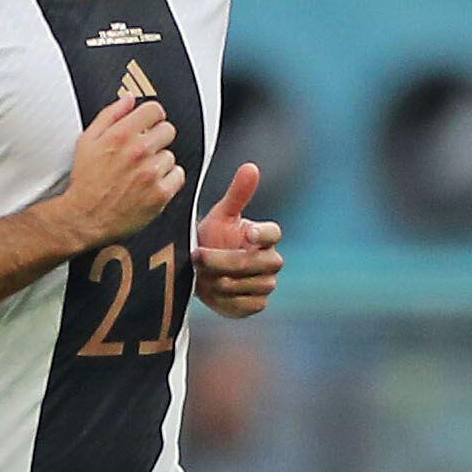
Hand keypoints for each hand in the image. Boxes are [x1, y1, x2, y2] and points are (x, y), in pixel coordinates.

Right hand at [50, 95, 186, 249]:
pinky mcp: (160, 194)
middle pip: (168, 130)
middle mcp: (139, 152)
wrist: (86, 217)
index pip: (155, 110)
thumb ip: (110, 115)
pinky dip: (168, 179)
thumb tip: (129, 100)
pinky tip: (151, 184)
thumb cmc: (86, 181)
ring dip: (160, 162)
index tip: (150, 124)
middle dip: (157, 138)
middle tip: (145, 150)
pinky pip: (178, 176)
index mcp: (121, 135)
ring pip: (171, 155)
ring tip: (142, 172)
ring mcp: (151, 173)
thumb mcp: (88, 141)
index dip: (152, 117)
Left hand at [192, 161, 283, 318]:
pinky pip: (242, 304)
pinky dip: (223, 298)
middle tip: (197, 256)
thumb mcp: (222, 215)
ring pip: (245, 285)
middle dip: (223, 261)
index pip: (273, 233)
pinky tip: (209, 290)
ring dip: (218, 280)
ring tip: (200, 274)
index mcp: (266, 236)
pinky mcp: (256, 305)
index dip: (262, 233)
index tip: (247, 233)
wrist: (203, 270)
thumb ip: (238, 194)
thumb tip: (251, 166)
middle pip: (253, 263)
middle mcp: (271, 261)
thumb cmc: (215, 237)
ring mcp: (266, 285)